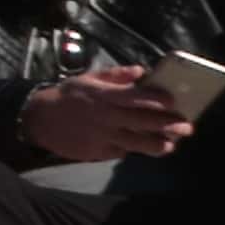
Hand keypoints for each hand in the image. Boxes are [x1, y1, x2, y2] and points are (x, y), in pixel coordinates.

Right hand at [19, 67, 194, 163]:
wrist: (39, 119)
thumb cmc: (67, 95)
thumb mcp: (88, 78)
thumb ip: (115, 75)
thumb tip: (141, 72)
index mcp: (103, 95)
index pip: (135, 97)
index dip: (156, 99)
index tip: (173, 101)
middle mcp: (105, 117)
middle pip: (142, 121)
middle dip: (166, 124)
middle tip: (186, 127)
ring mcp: (101, 137)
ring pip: (135, 143)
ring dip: (156, 144)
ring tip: (170, 145)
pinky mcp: (96, 152)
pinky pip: (120, 152)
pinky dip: (132, 149)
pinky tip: (143, 147)